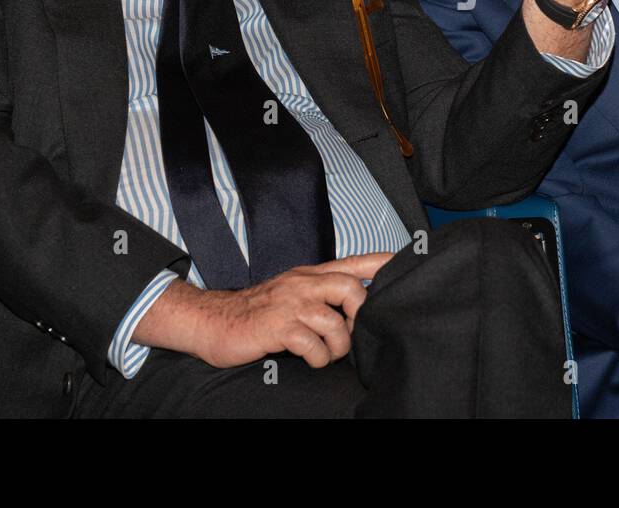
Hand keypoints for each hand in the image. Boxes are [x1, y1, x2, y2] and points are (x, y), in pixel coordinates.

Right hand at [179, 252, 392, 368]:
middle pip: (350, 287)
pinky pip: (313, 344)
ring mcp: (290, 304)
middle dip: (360, 313)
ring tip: (328, 352)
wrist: (214, 321)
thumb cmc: (257, 311)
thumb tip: (355, 301)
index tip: (404, 262)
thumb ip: (320, 292)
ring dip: (339, 345)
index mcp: (309, 275)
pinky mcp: (278, 326)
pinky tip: (309, 358)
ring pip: (335, 321)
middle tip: (352, 333)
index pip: (352, 262)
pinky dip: (319, 357)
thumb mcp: (291, 292)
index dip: (381, 262)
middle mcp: (302, 284)